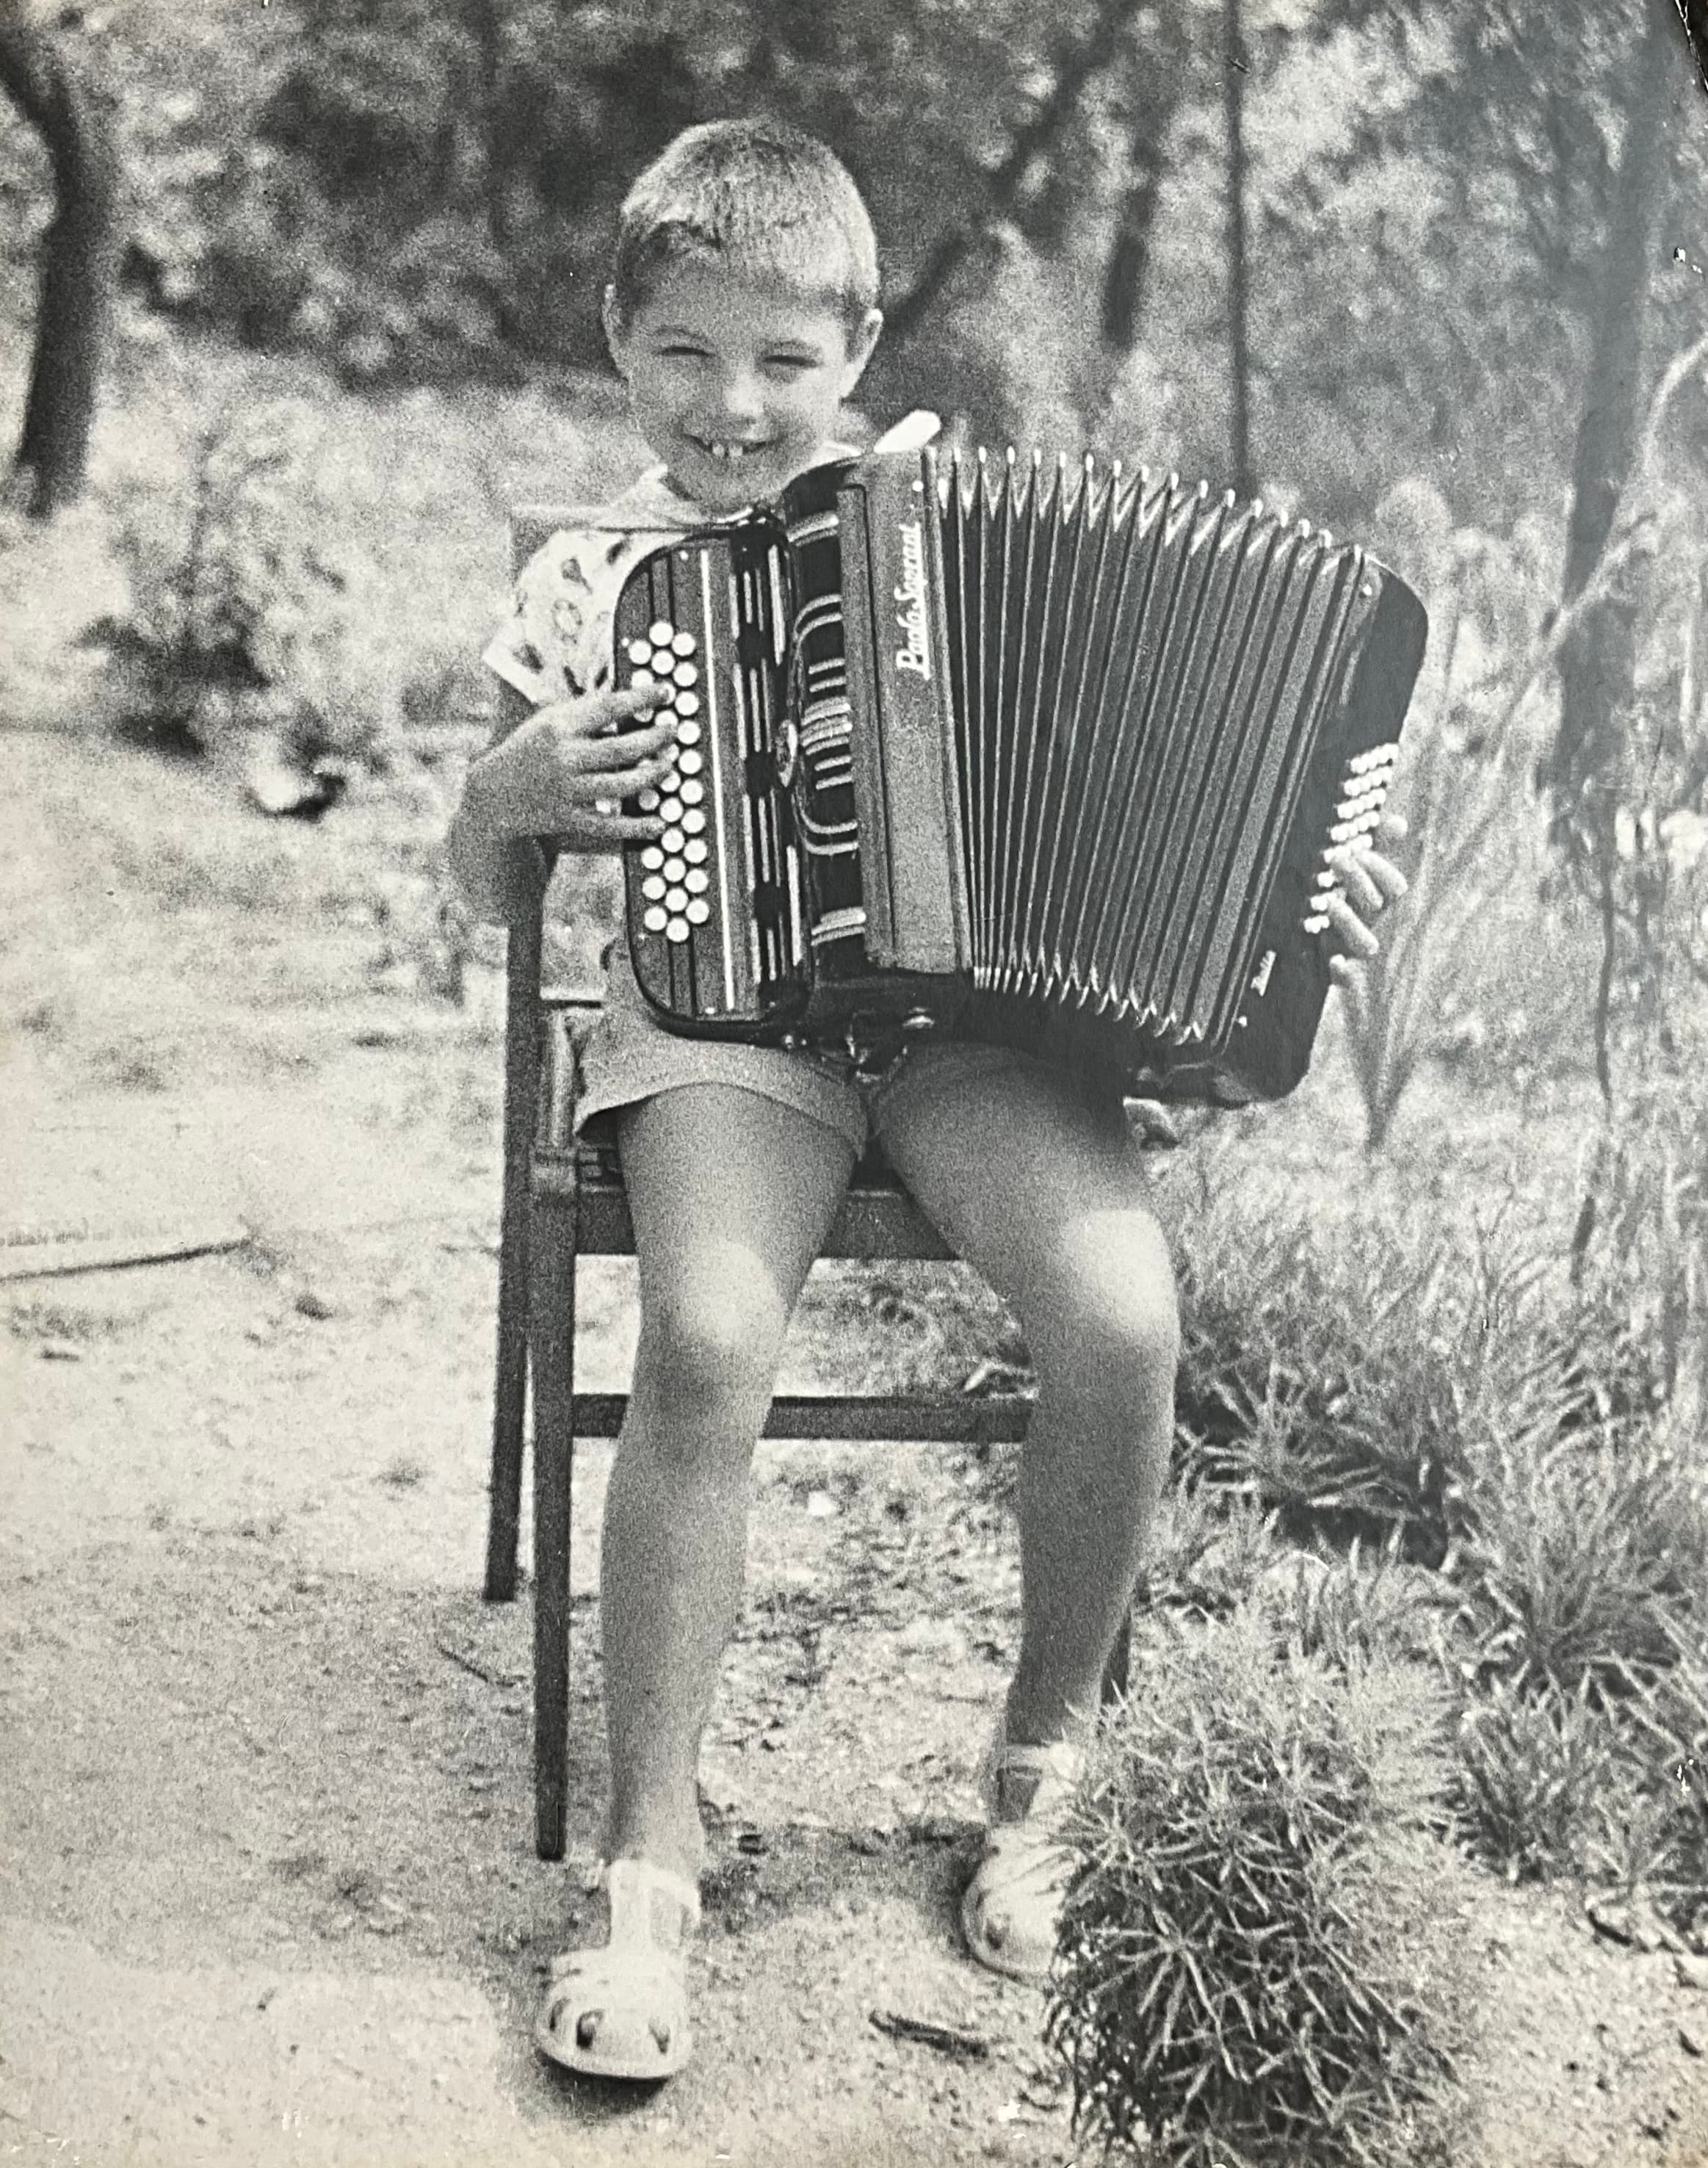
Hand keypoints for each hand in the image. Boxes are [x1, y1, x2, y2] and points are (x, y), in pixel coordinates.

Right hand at [472, 685, 677, 851]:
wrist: (492, 794)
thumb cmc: (528, 749)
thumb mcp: (547, 720)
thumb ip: (583, 711)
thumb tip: (624, 697)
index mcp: (559, 726)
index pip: (607, 707)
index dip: (640, 699)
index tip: (664, 693)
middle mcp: (564, 757)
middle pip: (621, 749)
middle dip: (654, 739)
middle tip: (674, 731)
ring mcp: (567, 790)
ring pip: (620, 786)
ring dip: (652, 776)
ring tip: (670, 765)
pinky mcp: (569, 818)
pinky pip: (609, 824)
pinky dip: (636, 826)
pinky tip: (659, 822)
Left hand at [1322, 813, 1408, 991]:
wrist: (1357, 984)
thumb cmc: (1363, 928)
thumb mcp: (1370, 890)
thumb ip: (1383, 853)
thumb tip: (1400, 822)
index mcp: (1385, 909)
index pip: (1395, 887)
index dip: (1380, 868)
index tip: (1359, 851)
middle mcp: (1378, 930)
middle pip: (1377, 906)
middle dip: (1359, 881)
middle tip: (1338, 860)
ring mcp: (1364, 957)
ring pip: (1366, 944)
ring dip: (1349, 922)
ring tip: (1330, 903)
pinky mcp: (1347, 981)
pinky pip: (1349, 981)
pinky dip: (1344, 972)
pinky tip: (1336, 962)